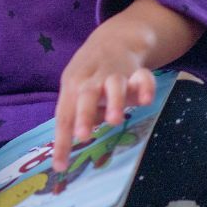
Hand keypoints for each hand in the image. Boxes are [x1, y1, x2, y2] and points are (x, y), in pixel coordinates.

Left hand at [52, 30, 154, 171]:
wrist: (114, 40)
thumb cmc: (91, 76)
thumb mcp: (77, 91)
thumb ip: (77, 116)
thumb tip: (72, 145)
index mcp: (72, 85)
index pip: (64, 115)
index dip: (61, 141)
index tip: (60, 166)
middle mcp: (91, 79)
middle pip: (84, 95)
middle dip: (83, 115)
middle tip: (82, 136)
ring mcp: (114, 73)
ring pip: (113, 85)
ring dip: (113, 101)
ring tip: (114, 120)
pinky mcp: (136, 72)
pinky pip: (142, 77)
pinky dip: (145, 86)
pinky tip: (146, 100)